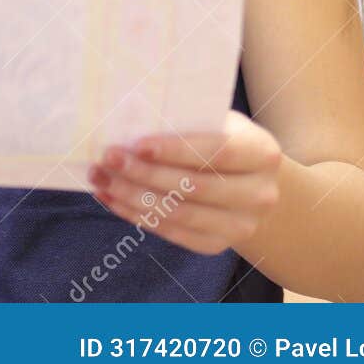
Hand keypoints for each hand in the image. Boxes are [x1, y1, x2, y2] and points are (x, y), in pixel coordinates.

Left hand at [87, 110, 282, 255]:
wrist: (251, 183)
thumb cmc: (222, 140)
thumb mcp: (217, 123)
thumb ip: (187, 121)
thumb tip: (130, 119)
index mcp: (262, 153)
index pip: (217, 152)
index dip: (176, 150)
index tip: (137, 144)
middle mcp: (260, 194)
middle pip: (194, 186)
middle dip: (145, 173)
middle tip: (108, 158)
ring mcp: (241, 225)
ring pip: (180, 214)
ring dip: (133, 197)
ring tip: (101, 178)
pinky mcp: (217, 245)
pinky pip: (172, 233)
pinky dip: (137, 215)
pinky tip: (110, 198)